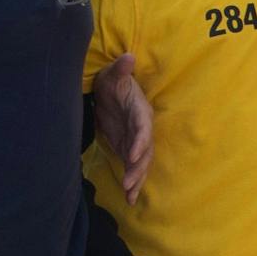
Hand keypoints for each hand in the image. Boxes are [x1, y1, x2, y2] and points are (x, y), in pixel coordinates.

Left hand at [93, 53, 153, 202]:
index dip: (140, 141)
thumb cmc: (113, 81)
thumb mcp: (114, 74)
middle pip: (145, 152)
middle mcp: (142, 130)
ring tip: (130, 197)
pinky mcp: (129, 150)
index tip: (134, 154)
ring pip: (141, 164)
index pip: (143, 128)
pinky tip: (128, 199)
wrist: (111, 93)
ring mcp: (136, 142)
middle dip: (139, 168)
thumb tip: (128, 56)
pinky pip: (133, 168)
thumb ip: (121, 69)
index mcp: (140, 112)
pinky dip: (132, 183)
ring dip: (137, 180)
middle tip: (130, 183)